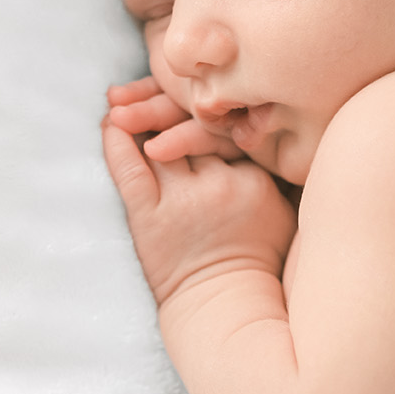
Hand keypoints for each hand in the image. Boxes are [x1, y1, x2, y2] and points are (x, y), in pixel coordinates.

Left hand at [102, 81, 297, 307]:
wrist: (226, 308)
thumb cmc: (257, 259)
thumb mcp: (284, 209)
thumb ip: (273, 166)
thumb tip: (264, 123)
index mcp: (257, 178)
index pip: (229, 125)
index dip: (209, 103)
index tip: (196, 90)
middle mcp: (220, 184)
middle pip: (192, 126)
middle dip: (167, 101)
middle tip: (145, 85)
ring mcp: (183, 202)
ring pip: (160, 142)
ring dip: (138, 114)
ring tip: (120, 98)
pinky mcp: (149, 219)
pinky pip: (129, 171)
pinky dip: (116, 144)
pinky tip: (109, 123)